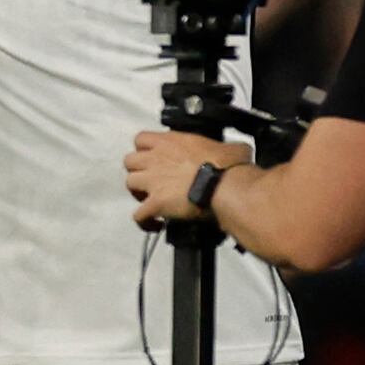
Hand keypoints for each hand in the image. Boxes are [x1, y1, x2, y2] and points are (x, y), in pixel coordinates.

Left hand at [123, 129, 248, 229]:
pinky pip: (138, 215)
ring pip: (129, 184)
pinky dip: (144, 221)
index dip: (145, 150)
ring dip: (138, 193)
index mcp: (171, 142)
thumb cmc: (231, 166)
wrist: (226, 187)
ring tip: (152, 201)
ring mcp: (152, 181)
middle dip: (138, 171)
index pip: (142, 139)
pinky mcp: (155, 203)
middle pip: (129, 161)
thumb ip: (223, 148)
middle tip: (152, 180)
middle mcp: (156, 158)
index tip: (155, 158)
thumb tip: (235, 152)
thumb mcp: (231, 148)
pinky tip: (155, 225)